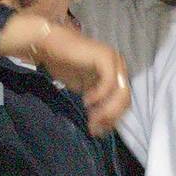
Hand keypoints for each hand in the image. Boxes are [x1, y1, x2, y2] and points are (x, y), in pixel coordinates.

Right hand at [0, 11, 130, 137]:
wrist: (49, 45)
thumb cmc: (65, 66)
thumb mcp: (84, 91)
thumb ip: (96, 105)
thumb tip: (100, 127)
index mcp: (116, 75)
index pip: (123, 102)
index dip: (113, 119)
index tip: (98, 131)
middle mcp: (119, 67)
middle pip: (125, 99)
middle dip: (110, 117)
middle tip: (94, 127)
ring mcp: (114, 61)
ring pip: (120, 93)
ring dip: (106, 110)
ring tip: (91, 117)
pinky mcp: (105, 57)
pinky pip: (108, 83)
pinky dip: (99, 95)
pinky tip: (86, 100)